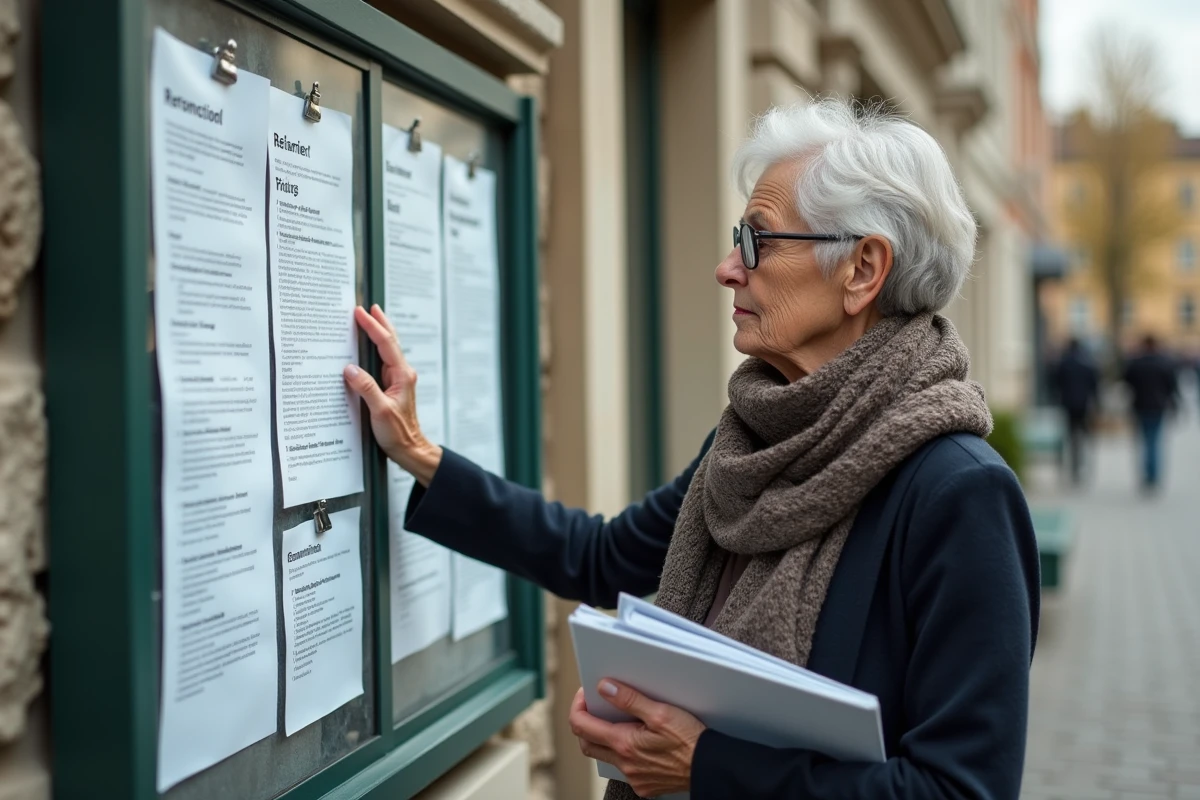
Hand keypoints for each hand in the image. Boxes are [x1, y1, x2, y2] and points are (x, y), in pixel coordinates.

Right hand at [343, 305, 441, 483]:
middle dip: (380, 323)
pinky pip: (384, 362)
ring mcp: (399, 380)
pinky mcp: (394, 387)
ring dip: (380, 334)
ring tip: (371, 319)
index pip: (386, 344)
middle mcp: (403, 374)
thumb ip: (366, 388)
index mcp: (402, 375)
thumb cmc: (398, 432)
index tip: (360, 313)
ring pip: (389, 350)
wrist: (410, 448)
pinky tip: (370, 348)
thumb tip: (350, 369)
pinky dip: (376, 349)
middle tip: (369, 307)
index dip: (373, 326)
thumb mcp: (380, 411)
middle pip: (391, 342)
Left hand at [569, 682, 705, 797]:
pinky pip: (625, 768)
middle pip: (587, 743)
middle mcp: (625, 764)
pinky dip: (625, 753)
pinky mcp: (645, 786)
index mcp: (624, 743)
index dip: (578, 706)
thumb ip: (630, 699)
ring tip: (621, 720)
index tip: (586, 694)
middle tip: (597, 706)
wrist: (711, 769)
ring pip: (607, 756)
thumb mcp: (661, 712)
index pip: (581, 725)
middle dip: (586, 723)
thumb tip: (604, 688)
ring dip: (606, 739)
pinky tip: (641, 742)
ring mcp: (634, 777)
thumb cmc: (691, 740)